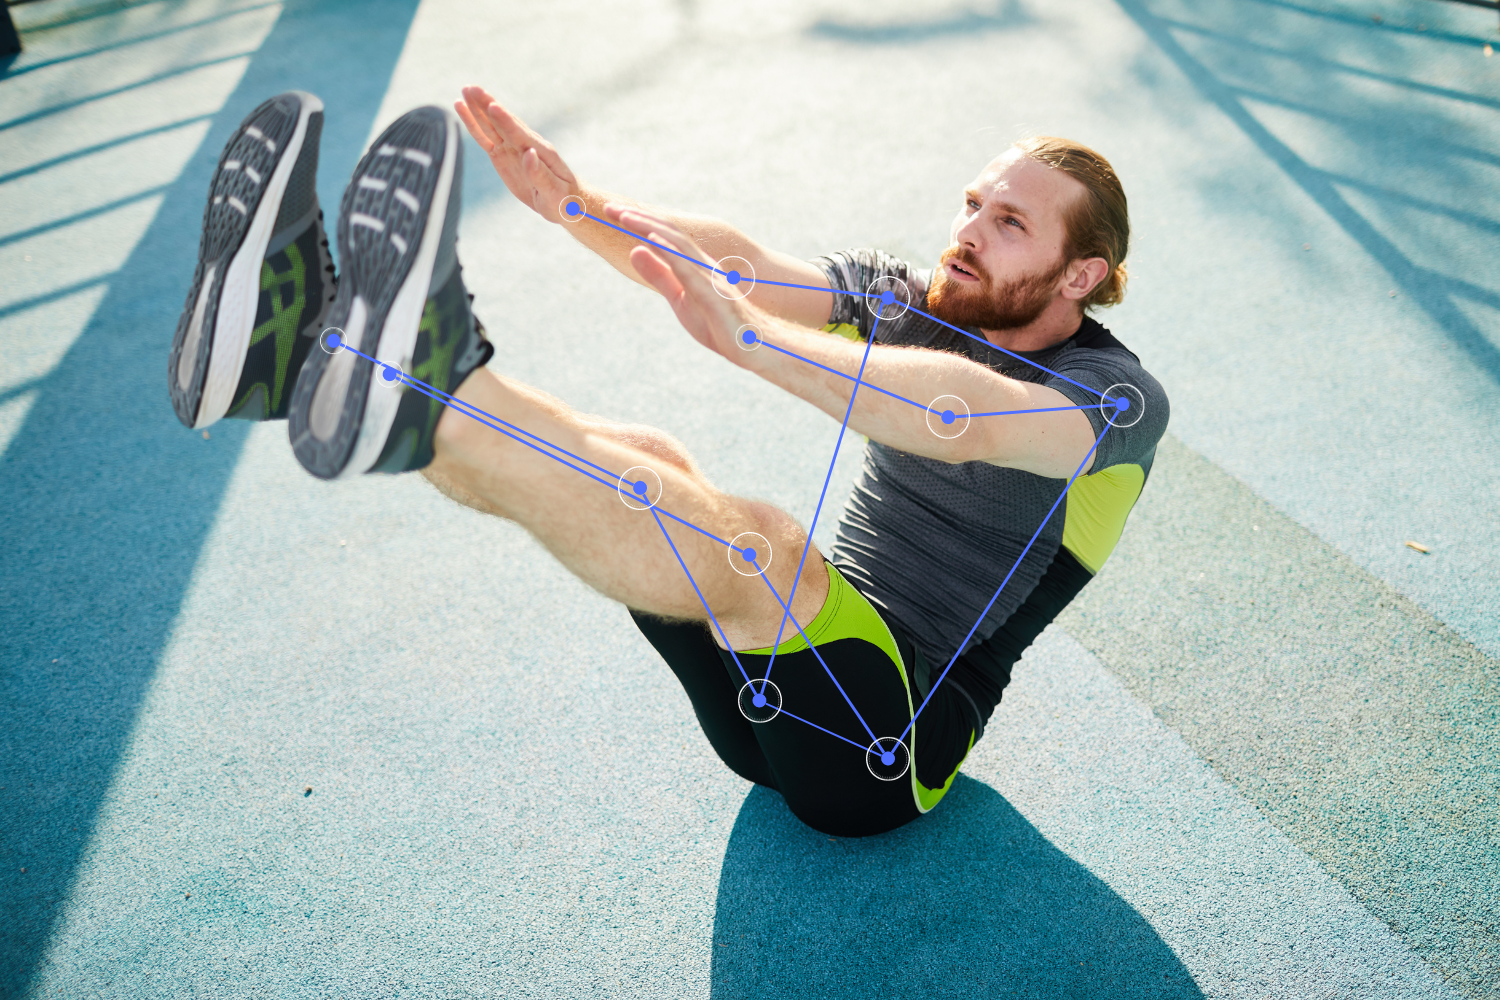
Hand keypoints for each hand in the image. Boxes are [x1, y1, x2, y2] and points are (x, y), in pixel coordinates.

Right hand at [454, 86, 579, 222]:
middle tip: (472, 88)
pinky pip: (485, 138)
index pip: (519, 134)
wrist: (564, 201)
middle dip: (488, 106)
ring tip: (465, 90)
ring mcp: (512, 148)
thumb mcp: (555, 192)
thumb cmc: (564, 198)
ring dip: (478, 108)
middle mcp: (525, 144)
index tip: (493, 106)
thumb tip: (529, 154)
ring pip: (491, 125)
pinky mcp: (502, 155)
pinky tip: (463, 108)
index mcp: (541, 152)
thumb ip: (541, 174)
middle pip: (503, 122)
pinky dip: (474, 124)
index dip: (506, 121)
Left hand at [602, 204, 757, 362]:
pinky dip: (670, 252)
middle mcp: (702, 263)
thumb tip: (635, 250)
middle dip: (638, 218)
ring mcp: (709, 277)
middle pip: (667, 232)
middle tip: (608, 207)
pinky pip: (689, 270)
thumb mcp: (679, 298)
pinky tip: (652, 239)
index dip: (638, 221)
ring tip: (625, 217)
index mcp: (694, 264)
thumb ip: (659, 275)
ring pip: (677, 244)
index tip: (612, 212)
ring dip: (649, 228)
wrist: (753, 346)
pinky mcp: (713, 295)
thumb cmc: (717, 323)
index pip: (663, 235)